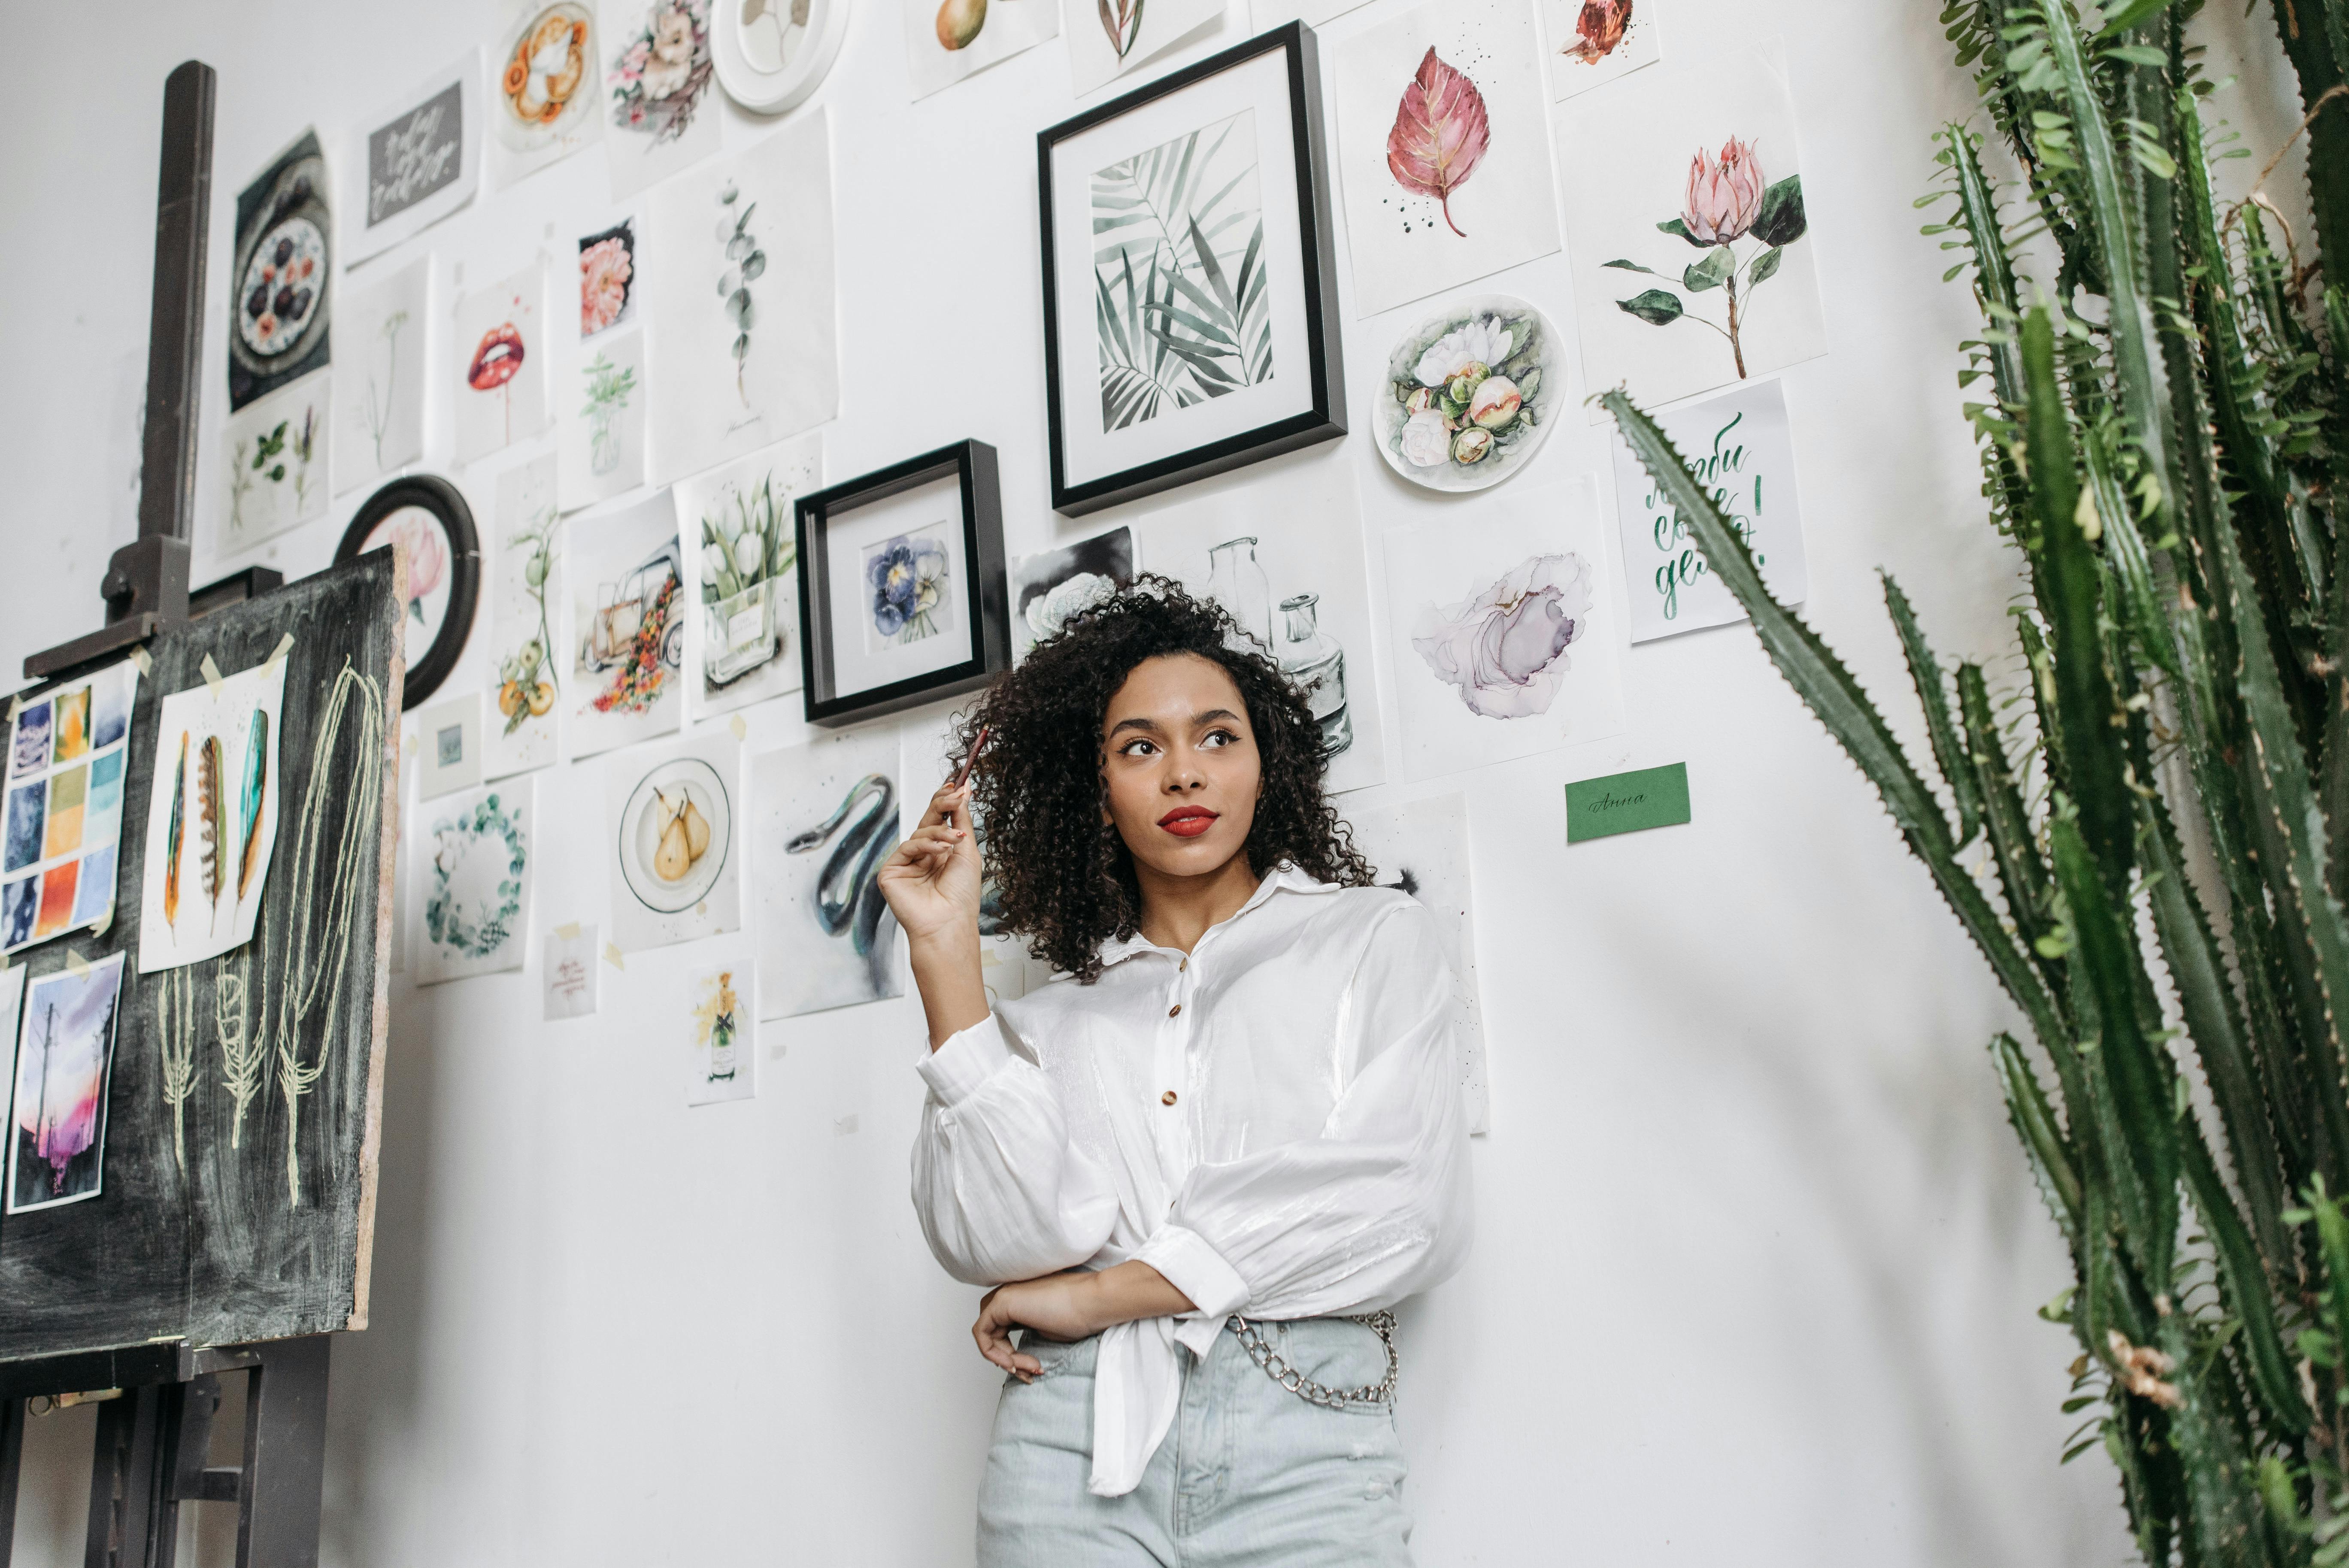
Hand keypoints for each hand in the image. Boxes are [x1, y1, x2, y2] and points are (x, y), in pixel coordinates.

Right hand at [878, 779, 982, 945]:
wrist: (950, 922)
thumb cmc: (962, 894)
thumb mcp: (967, 851)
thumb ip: (961, 820)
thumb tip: (963, 790)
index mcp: (940, 852)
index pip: (939, 820)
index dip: (946, 801)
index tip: (958, 785)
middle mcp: (922, 856)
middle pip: (927, 820)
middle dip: (942, 804)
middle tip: (955, 792)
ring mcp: (905, 863)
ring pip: (919, 832)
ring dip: (940, 831)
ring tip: (955, 840)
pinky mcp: (891, 871)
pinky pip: (907, 847)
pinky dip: (925, 845)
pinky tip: (940, 851)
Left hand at [971, 1263, 1196, 1380]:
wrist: (1094, 1302)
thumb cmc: (1081, 1314)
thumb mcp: (1048, 1327)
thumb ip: (1029, 1330)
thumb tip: (1014, 1348)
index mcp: (1021, 1298)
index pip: (1001, 1328)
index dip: (1011, 1353)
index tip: (1035, 1368)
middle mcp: (1009, 1293)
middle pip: (990, 1330)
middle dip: (1005, 1356)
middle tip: (1028, 1371)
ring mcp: (1004, 1295)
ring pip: (986, 1335)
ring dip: (1005, 1360)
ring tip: (1031, 1367)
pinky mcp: (1002, 1303)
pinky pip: (982, 1335)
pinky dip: (995, 1355)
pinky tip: (1016, 1363)